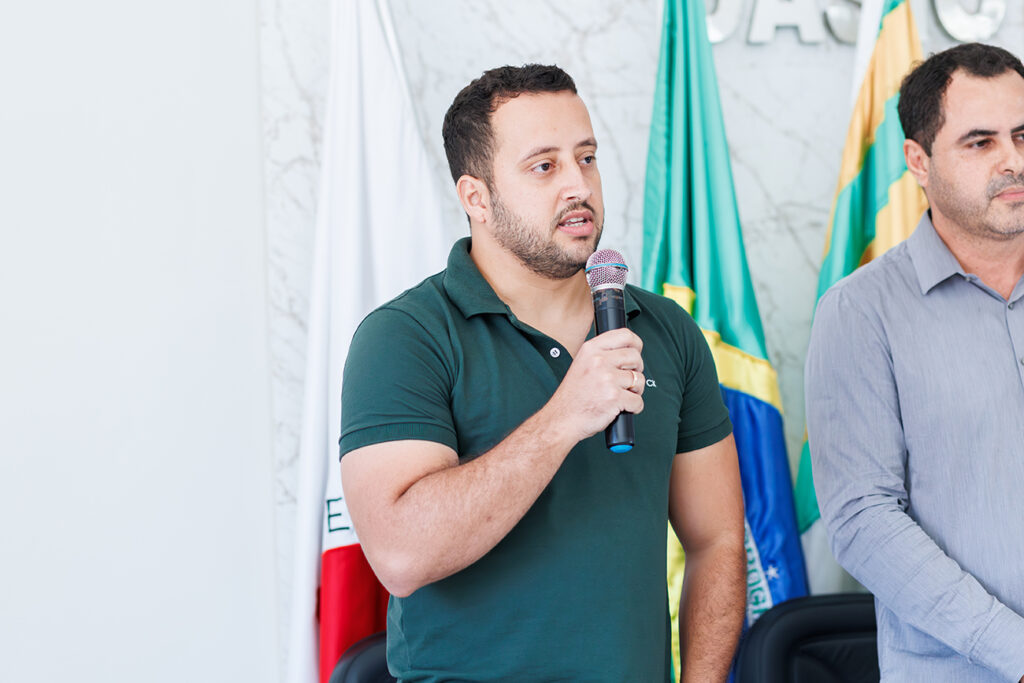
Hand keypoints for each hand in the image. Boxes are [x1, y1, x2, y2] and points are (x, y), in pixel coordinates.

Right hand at [546, 327, 644, 442]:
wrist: (562, 419)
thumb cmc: (572, 396)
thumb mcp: (582, 364)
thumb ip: (602, 355)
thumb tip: (628, 351)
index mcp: (591, 349)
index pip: (625, 335)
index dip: (636, 344)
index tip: (636, 352)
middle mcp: (599, 361)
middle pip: (635, 357)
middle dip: (636, 370)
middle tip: (626, 380)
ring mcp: (607, 379)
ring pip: (639, 379)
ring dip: (635, 391)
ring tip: (621, 395)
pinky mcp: (614, 397)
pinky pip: (638, 401)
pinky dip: (633, 408)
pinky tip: (620, 408)